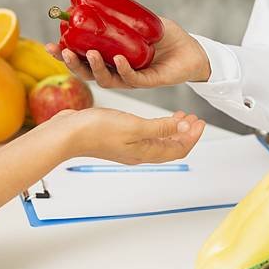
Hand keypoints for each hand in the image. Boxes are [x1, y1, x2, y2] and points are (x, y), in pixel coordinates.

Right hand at [46, 17, 210, 88]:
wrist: (192, 51)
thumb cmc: (167, 37)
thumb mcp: (142, 22)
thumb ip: (125, 17)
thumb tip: (104, 7)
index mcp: (110, 58)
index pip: (83, 58)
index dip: (65, 54)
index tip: (51, 44)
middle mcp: (116, 71)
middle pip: (87, 72)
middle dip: (71, 63)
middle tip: (61, 52)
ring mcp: (130, 79)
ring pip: (105, 79)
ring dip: (94, 67)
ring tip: (88, 53)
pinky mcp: (146, 83)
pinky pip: (130, 79)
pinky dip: (123, 70)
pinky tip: (119, 59)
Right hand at [53, 108, 204, 163]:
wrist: (68, 134)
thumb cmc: (97, 131)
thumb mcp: (134, 127)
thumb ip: (160, 129)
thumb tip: (183, 130)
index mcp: (145, 152)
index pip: (177, 149)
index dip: (192, 137)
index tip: (200, 121)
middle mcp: (138, 152)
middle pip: (169, 146)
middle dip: (184, 132)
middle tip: (192, 118)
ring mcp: (127, 146)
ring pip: (157, 141)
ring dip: (170, 129)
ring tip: (177, 116)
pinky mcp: (117, 138)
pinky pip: (144, 135)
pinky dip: (155, 127)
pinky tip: (151, 118)